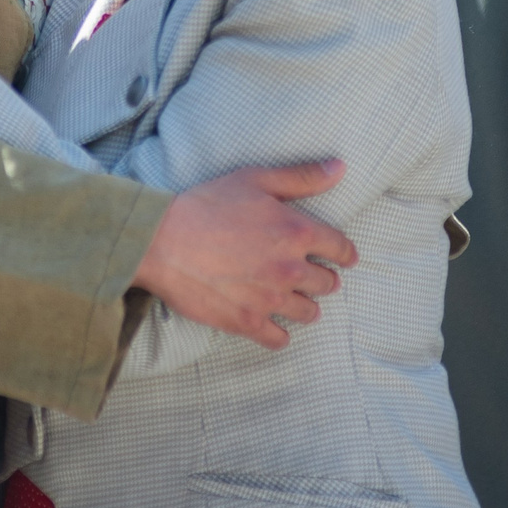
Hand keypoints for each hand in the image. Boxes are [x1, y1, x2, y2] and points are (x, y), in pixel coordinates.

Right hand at [135, 162, 357, 350]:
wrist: (162, 240)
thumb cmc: (206, 204)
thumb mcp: (255, 179)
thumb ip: (301, 177)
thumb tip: (341, 168)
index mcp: (296, 231)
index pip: (340, 248)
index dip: (345, 253)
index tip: (345, 258)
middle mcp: (290, 268)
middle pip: (327, 284)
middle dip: (324, 279)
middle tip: (314, 277)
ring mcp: (270, 299)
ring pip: (308, 313)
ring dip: (306, 307)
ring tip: (295, 302)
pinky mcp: (247, 322)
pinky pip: (279, 339)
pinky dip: (280, 334)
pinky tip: (273, 325)